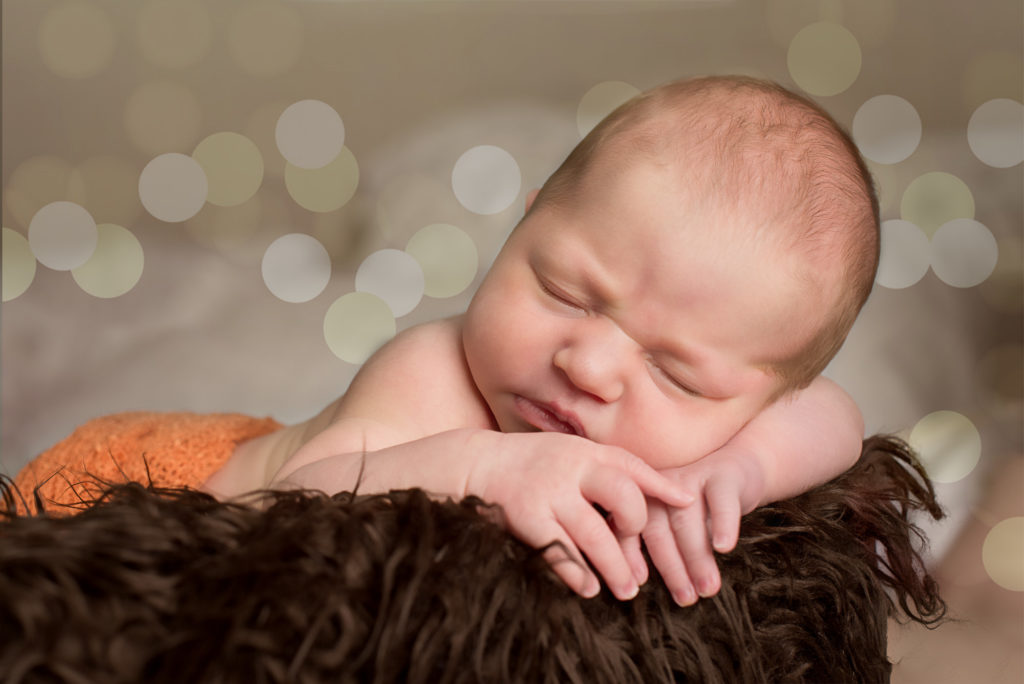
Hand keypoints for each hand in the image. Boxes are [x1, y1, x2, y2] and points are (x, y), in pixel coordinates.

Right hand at [464, 431, 692, 600]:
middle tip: (637, 551)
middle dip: (635, 528)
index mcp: (584, 451)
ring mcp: (548, 492)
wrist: (475, 464)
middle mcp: (570, 467)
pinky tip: (589, 587)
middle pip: (623, 497)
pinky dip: (578, 574)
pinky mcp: (526, 516)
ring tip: (627, 589)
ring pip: (595, 535)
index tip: (688, 504)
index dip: (662, 486)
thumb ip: (604, 468)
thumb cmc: (530, 464)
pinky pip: (561, 552)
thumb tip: (659, 492)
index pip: (632, 465)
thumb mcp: (568, 453)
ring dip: (615, 567)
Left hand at [631, 444, 764, 605]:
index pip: (627, 529)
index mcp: (642, 498)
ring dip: (697, 557)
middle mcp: (660, 487)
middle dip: (671, 568)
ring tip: (708, 588)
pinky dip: (722, 524)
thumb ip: (657, 547)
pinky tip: (724, 547)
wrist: (738, 472)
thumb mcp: (673, 524)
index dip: (630, 558)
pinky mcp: (723, 476)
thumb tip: (640, 589)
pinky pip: (720, 501)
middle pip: (658, 529)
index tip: (636, 586)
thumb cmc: (700, 509)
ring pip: (688, 519)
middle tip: (686, 599)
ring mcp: (691, 479)